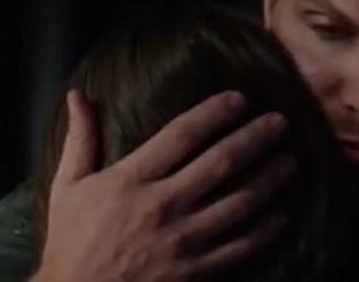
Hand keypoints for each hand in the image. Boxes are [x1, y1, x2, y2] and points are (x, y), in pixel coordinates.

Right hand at [33, 89, 295, 281]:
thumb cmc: (72, 241)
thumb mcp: (68, 187)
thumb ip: (80, 140)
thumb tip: (77, 95)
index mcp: (131, 180)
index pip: (182, 134)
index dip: (214, 112)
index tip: (239, 99)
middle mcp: (162, 206)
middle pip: (221, 163)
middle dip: (255, 138)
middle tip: (280, 122)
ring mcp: (182, 241)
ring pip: (238, 203)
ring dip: (269, 179)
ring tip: (290, 161)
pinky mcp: (194, 271)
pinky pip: (238, 248)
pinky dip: (264, 231)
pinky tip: (282, 216)